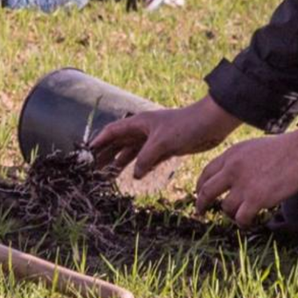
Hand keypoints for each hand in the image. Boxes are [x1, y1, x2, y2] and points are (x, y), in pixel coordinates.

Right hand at [89, 94, 240, 179]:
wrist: (210, 124)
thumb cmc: (184, 126)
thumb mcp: (162, 143)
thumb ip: (145, 158)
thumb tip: (134, 174)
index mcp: (138, 123)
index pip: (113, 131)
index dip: (99, 141)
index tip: (87, 152)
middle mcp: (143, 130)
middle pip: (119, 142)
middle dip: (106, 154)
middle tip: (93, 168)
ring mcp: (153, 139)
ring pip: (131, 151)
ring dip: (119, 161)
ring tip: (108, 174)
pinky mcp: (165, 148)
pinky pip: (145, 158)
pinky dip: (137, 165)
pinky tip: (132, 174)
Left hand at [194, 127, 297, 227]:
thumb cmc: (284, 149)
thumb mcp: (253, 148)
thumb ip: (239, 160)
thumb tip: (234, 175)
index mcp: (231, 154)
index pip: (207, 172)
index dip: (201, 185)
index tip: (199, 193)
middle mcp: (232, 169)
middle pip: (207, 191)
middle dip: (202, 203)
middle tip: (200, 211)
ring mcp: (242, 185)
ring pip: (225, 207)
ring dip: (230, 214)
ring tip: (238, 216)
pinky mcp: (255, 199)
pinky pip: (241, 217)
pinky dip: (243, 223)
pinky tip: (248, 223)